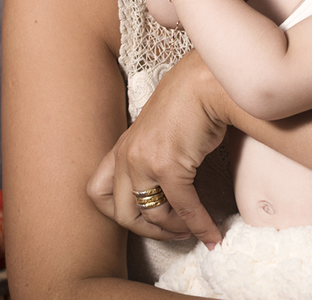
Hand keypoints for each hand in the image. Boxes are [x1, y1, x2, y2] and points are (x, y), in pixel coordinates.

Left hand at [87, 51, 227, 246]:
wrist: (205, 79)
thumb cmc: (190, 102)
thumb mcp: (159, 133)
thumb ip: (153, 158)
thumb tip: (168, 191)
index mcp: (121, 148)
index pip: (99, 194)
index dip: (123, 215)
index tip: (150, 221)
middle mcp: (126, 156)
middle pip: (123, 214)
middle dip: (150, 231)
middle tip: (174, 232)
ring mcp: (144, 161)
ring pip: (152, 215)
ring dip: (175, 230)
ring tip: (195, 229)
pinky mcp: (168, 165)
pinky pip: (182, 207)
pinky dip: (199, 224)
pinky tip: (212, 231)